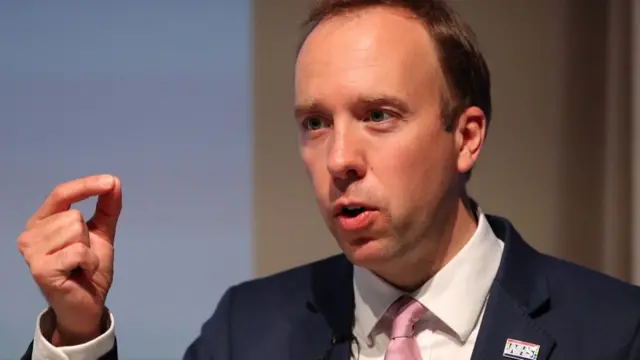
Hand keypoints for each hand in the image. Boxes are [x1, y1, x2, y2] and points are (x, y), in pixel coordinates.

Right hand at [17, 174, 121, 345]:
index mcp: (42, 221)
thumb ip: (107, 208)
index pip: (61, 193)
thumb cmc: (88, 268)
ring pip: (76, 231)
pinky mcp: (41, 269)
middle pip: (74, 215)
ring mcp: (32, 252)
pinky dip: (89, 263)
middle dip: (88, 236)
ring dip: (89, 251)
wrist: (88, 304)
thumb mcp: (101, 233)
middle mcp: (30, 234)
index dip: (86, 185)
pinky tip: (79, 274)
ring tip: (79, 265)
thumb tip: (114, 181)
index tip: (110, 181)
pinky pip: (79, 251)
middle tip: (82, 256)